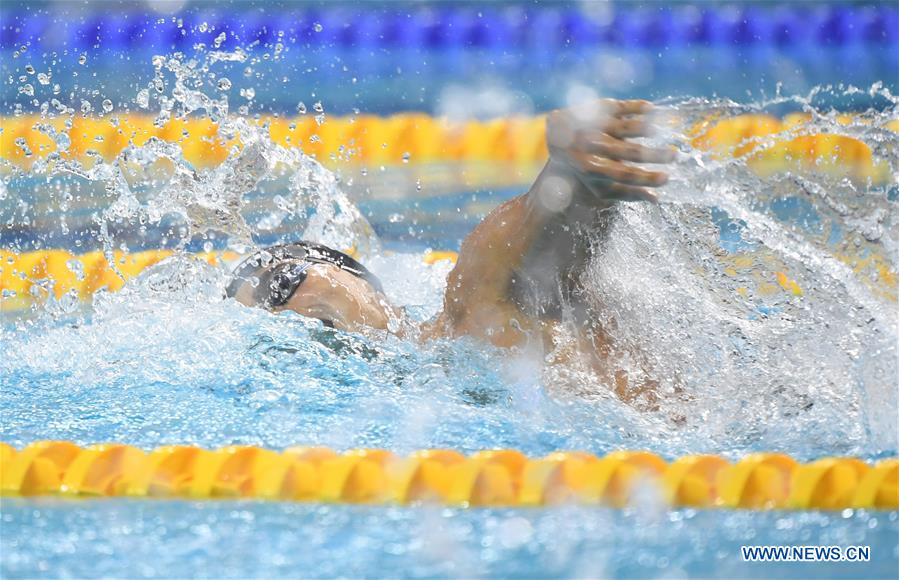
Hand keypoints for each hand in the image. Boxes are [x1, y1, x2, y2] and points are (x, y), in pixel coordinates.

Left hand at [545, 99, 673, 203]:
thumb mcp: (600, 184)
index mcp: (590, 169)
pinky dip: (635, 107)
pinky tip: (651, 108)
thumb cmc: (586, 168)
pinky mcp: (594, 108)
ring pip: (622, 127)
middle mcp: (590, 147)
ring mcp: (592, 125)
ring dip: (643, 128)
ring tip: (660, 131)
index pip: (622, 174)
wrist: (556, 138)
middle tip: (674, 155)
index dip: (645, 178)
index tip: (667, 178)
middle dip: (652, 154)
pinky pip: (618, 106)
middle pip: (626, 151)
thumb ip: (626, 193)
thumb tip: (656, 200)